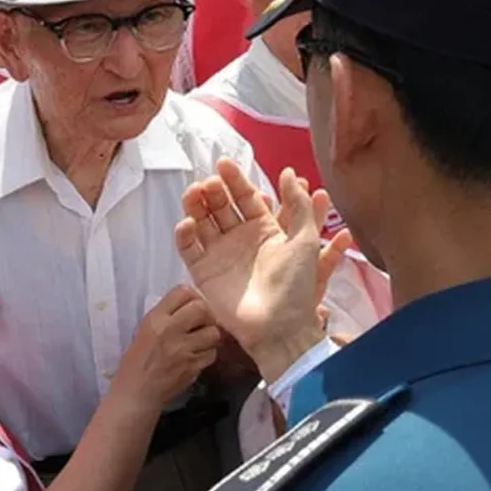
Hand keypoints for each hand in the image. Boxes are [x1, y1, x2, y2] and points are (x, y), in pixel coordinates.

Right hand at [109, 285, 219, 409]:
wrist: (137, 392)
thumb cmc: (137, 361)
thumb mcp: (145, 330)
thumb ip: (166, 316)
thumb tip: (191, 305)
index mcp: (155, 318)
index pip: (183, 292)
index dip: (192, 297)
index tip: (192, 305)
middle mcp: (171, 330)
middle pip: (202, 309)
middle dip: (206, 314)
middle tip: (202, 322)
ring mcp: (184, 349)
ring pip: (213, 332)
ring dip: (210, 335)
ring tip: (201, 340)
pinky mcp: (193, 367)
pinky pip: (212, 353)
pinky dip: (208, 353)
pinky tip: (198, 356)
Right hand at [174, 160, 339, 381]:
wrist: (279, 327)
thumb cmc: (296, 286)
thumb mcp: (305, 240)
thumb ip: (298, 204)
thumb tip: (288, 171)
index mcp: (265, 229)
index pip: (246, 197)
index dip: (235, 179)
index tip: (224, 163)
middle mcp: (240, 239)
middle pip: (221, 206)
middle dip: (214, 191)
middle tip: (208, 182)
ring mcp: (220, 255)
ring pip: (202, 222)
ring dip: (195, 205)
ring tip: (194, 194)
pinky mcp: (204, 273)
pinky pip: (189, 248)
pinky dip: (184, 234)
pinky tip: (187, 223)